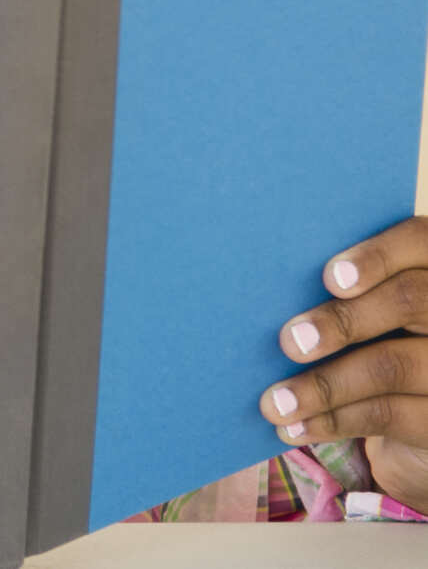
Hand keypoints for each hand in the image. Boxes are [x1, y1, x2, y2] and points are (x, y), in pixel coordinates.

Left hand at [263, 216, 427, 513]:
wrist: (416, 409)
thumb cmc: (371, 334)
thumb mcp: (366, 305)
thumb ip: (340, 286)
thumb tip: (257, 280)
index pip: (419, 241)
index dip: (377, 256)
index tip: (329, 277)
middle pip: (409, 300)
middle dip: (342, 320)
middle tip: (288, 341)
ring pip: (392, 365)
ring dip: (323, 386)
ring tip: (272, 402)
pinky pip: (390, 415)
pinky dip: (334, 421)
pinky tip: (294, 427)